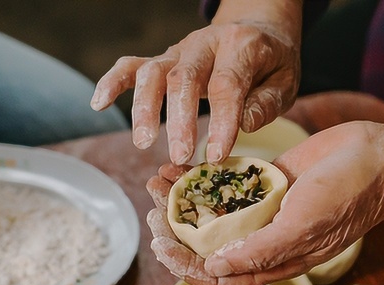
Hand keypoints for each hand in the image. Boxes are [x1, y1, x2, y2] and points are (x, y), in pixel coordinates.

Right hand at [92, 0, 302, 164]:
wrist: (257, 29)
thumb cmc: (271, 63)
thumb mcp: (285, 82)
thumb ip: (266, 103)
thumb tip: (242, 125)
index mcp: (242, 47)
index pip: (227, 85)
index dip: (220, 122)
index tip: (215, 157)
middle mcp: (205, 44)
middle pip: (184, 77)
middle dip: (178, 119)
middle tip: (178, 156)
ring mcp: (180, 50)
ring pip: (154, 72)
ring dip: (145, 108)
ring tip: (143, 143)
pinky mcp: (164, 58)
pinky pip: (132, 65)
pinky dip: (113, 81)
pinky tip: (98, 103)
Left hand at [147, 120, 383, 284]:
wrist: (377, 156)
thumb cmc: (349, 194)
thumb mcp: (305, 226)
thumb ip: (262, 251)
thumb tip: (214, 267)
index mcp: (273, 260)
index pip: (219, 279)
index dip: (187, 269)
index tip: (162, 245)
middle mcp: (263, 239)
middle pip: (207, 247)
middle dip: (175, 233)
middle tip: (153, 212)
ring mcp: (261, 210)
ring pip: (210, 214)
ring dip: (180, 203)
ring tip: (155, 183)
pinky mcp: (263, 182)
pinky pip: (224, 185)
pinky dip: (199, 178)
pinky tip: (177, 166)